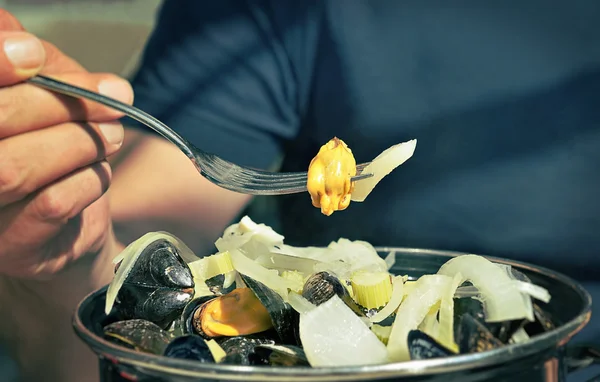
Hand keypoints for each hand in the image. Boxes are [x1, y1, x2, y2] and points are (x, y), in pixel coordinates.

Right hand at [0, 10, 133, 278]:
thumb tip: (23, 38)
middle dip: (61, 104)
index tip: (32, 53)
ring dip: (80, 143)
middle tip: (114, 99)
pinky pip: (52, 204)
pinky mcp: (9, 247)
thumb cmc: (56, 151)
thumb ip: (39, 68)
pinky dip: (89, 181)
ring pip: (17, 167)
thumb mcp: (49, 99)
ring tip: (112, 134)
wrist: (70, 226)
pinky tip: (101, 173)